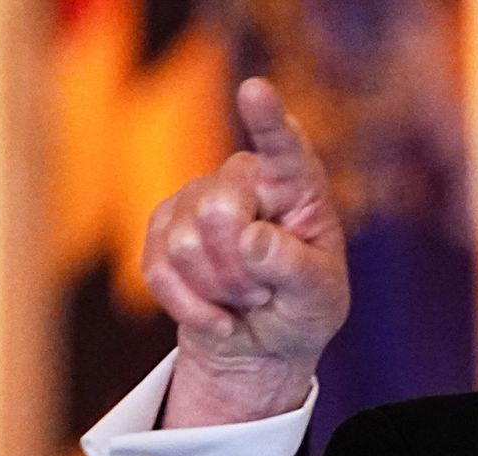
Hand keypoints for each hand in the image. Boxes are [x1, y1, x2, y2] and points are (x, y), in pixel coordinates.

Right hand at [143, 78, 348, 426]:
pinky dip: (192, 307)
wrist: (264, 343)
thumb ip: (296, 268)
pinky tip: (219, 315)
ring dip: (220, 291)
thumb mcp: (319, 297)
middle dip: (239, 270)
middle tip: (264, 292)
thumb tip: (253, 238)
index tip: (255, 90)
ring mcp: (196, 200)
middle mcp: (243, 179)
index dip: (268, 120)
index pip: (284, 149)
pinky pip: (158, 270)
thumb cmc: (304, 307)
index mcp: (296, 185)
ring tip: (246, 297)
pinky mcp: (161, 230)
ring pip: (185, 246)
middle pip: (218, 212)